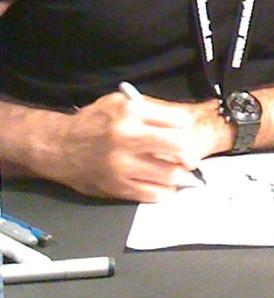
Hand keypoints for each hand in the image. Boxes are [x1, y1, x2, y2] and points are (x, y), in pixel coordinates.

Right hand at [45, 90, 223, 201]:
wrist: (59, 147)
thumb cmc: (92, 122)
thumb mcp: (118, 102)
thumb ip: (147, 109)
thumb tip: (178, 121)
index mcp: (130, 114)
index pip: (176, 121)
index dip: (186, 128)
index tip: (187, 133)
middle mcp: (128, 139)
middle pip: (178, 147)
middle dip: (190, 154)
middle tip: (191, 158)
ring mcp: (123, 166)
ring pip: (169, 175)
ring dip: (181, 176)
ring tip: (182, 174)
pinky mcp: (117, 187)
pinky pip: (152, 194)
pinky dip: (164, 191)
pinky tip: (165, 187)